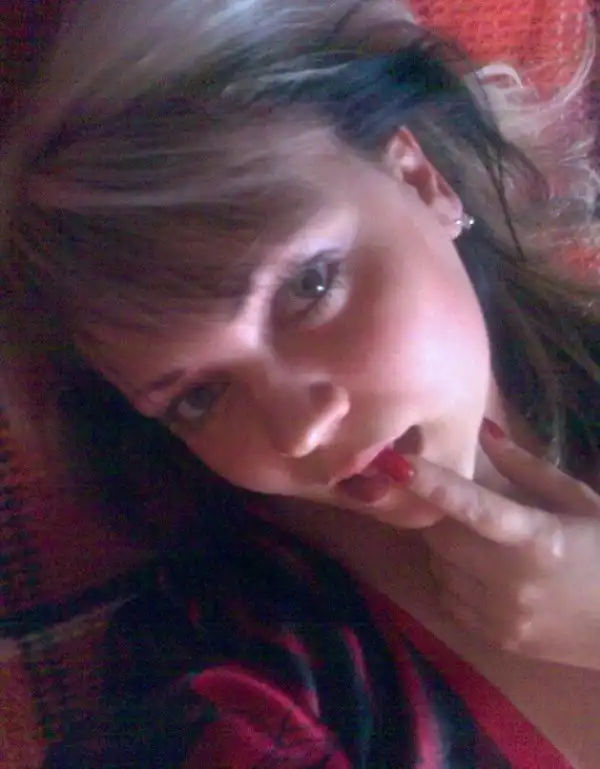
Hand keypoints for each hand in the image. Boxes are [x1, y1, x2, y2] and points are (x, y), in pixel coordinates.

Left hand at [385, 423, 599, 668]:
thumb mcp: (578, 501)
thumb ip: (525, 467)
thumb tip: (482, 430)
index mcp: (535, 539)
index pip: (470, 507)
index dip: (429, 483)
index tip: (394, 462)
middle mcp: (511, 581)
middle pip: (439, 538)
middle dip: (439, 517)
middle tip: (461, 508)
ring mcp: (502, 617)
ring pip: (439, 570)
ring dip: (445, 550)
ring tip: (481, 543)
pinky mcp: (498, 640)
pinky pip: (449, 600)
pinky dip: (454, 580)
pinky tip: (484, 573)